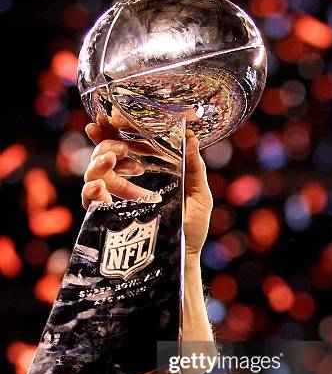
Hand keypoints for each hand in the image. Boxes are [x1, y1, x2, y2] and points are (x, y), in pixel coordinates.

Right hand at [82, 116, 211, 256]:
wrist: (183, 258)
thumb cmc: (192, 229)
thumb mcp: (199, 195)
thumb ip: (194, 167)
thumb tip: (190, 135)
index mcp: (147, 172)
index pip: (127, 144)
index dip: (116, 129)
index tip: (109, 115)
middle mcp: (127, 183)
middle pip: (105, 154)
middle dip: (104, 142)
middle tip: (114, 143)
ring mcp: (115, 200)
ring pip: (93, 173)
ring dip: (98, 161)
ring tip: (111, 158)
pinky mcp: (107, 219)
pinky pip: (89, 201)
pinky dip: (90, 191)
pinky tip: (100, 185)